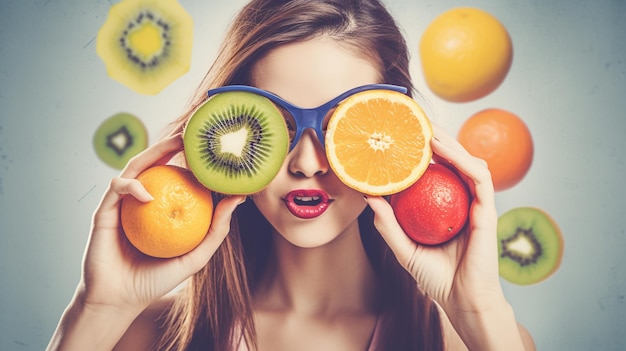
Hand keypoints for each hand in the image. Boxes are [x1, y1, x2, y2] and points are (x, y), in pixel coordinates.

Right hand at [79, 134, 244, 311]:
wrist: (119, 301)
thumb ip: (217, 229)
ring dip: (154, 151)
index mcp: (161, 208)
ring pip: (135, 167)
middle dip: (173, 144)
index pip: (178, 176)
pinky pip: (117, 189)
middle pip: (156, 163)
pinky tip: (147, 191)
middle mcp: (141, 200)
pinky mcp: (104, 211)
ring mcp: (122, 204)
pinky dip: (132, 186)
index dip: (193, 160)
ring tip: (175, 144)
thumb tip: (238, 197)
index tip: (212, 148)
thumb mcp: (196, 256)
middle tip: (194, 132)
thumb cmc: (157, 280)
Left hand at [365, 124, 502, 312]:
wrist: (461, 302)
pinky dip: (464, 161)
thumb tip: (368, 195)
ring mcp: (477, 205)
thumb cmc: (435, 277)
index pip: (438, 172)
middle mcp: (463, 202)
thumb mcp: (404, 248)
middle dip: (437, 138)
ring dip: (451, 143)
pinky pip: (479, 180)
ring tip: (428, 130)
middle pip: (454, 161)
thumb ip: (388, 223)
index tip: (404, 136)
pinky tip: (445, 150)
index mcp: (446, 207)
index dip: (424, 152)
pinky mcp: (488, 212)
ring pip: (469, 163)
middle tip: (415, 121)